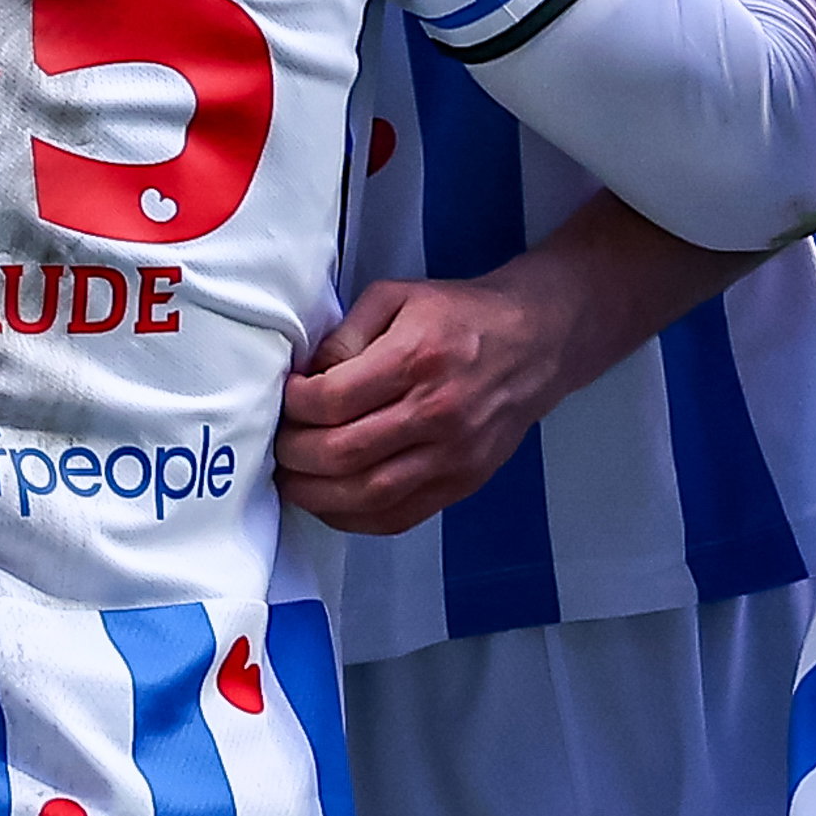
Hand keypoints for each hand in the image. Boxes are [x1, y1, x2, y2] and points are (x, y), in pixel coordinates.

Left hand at [278, 273, 566, 530]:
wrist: (535, 342)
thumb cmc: (461, 316)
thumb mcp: (396, 297)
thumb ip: (346, 334)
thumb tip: (306, 377)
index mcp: (417, 358)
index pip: (332, 400)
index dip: (293, 406)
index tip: (286, 399)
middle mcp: (437, 412)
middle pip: (342, 454)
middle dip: (294, 454)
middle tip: (280, 443)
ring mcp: (452, 455)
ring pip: (366, 495)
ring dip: (315, 494)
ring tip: (293, 478)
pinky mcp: (462, 482)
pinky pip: (397, 517)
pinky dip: (353, 518)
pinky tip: (331, 502)